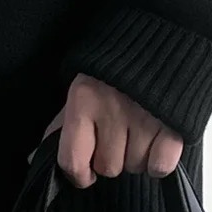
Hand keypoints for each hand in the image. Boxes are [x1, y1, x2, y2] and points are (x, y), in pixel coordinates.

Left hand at [44, 75, 183, 187]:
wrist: (163, 37)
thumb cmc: (115, 68)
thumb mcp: (82, 89)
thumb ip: (62, 124)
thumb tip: (36, 156)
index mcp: (84, 100)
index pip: (73, 160)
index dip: (79, 174)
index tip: (85, 174)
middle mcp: (113, 110)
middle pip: (108, 167)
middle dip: (112, 157)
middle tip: (119, 136)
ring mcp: (146, 118)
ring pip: (135, 167)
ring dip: (137, 156)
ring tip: (140, 131)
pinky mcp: (174, 125)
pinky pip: (160, 167)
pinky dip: (159, 161)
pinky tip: (157, 141)